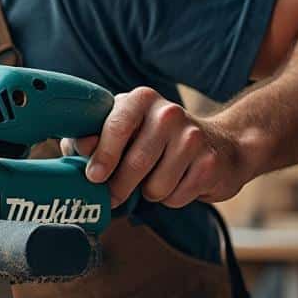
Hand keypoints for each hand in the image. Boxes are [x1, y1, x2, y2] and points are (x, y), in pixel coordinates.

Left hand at [60, 86, 248, 208]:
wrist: (220, 144)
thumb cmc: (154, 139)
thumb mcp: (120, 129)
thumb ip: (90, 137)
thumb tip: (77, 147)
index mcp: (140, 100)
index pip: (116, 127)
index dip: (103, 155)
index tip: (94, 176)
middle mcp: (168, 113)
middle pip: (135, 163)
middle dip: (119, 187)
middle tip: (113, 195)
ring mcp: (193, 137)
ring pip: (155, 187)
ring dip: (148, 192)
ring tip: (154, 177)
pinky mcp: (209, 163)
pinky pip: (176, 197)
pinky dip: (171, 198)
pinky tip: (178, 181)